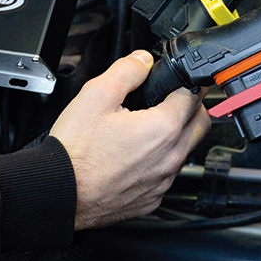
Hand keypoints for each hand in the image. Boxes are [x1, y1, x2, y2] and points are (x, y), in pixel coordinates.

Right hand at [50, 50, 210, 230]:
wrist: (59, 192)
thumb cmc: (75, 151)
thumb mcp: (96, 95)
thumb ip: (126, 71)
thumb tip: (143, 60)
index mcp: (163, 129)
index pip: (193, 98)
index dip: (187, 83)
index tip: (181, 80)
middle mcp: (170, 158)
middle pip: (201, 125)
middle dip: (192, 107)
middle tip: (174, 99)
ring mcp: (162, 182)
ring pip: (185, 152)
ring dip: (178, 135)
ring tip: (150, 125)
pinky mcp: (151, 199)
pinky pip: (167, 175)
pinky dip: (160, 161)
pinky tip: (137, 154)